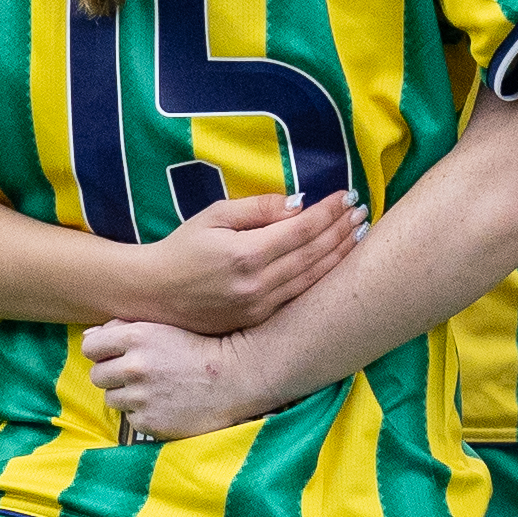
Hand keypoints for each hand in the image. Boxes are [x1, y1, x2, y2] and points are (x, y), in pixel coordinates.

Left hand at [79, 318, 277, 442]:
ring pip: (112, 399)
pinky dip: (144, 414)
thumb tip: (90, 336)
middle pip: (97, 375)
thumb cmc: (199, 348)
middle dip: (114, 375)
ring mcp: (141, 397)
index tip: (116, 355)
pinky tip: (165, 404)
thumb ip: (124, 327)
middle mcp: (134, 366)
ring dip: (127, 396)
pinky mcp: (149, 422)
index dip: (102, 351)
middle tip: (140, 374)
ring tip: (155, 390)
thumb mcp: (163, 327)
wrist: (235, 377)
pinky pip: (131, 418)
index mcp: (136, 336)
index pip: (91, 347)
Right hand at [134, 189, 363, 335]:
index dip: (329, 212)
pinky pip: (299, 297)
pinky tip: (337, 264)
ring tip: (360, 235)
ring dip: (340, 255)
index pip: (302, 229)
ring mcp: (260, 306)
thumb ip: (257, 208)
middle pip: (314, 254)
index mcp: (246, 254)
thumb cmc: (182, 248)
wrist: (154, 293)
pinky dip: (322, 278)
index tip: (347, 196)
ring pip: (313, 279)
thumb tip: (298, 204)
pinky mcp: (259, 320)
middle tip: (363, 212)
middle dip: (342, 231)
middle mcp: (258, 284)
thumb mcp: (214, 216)